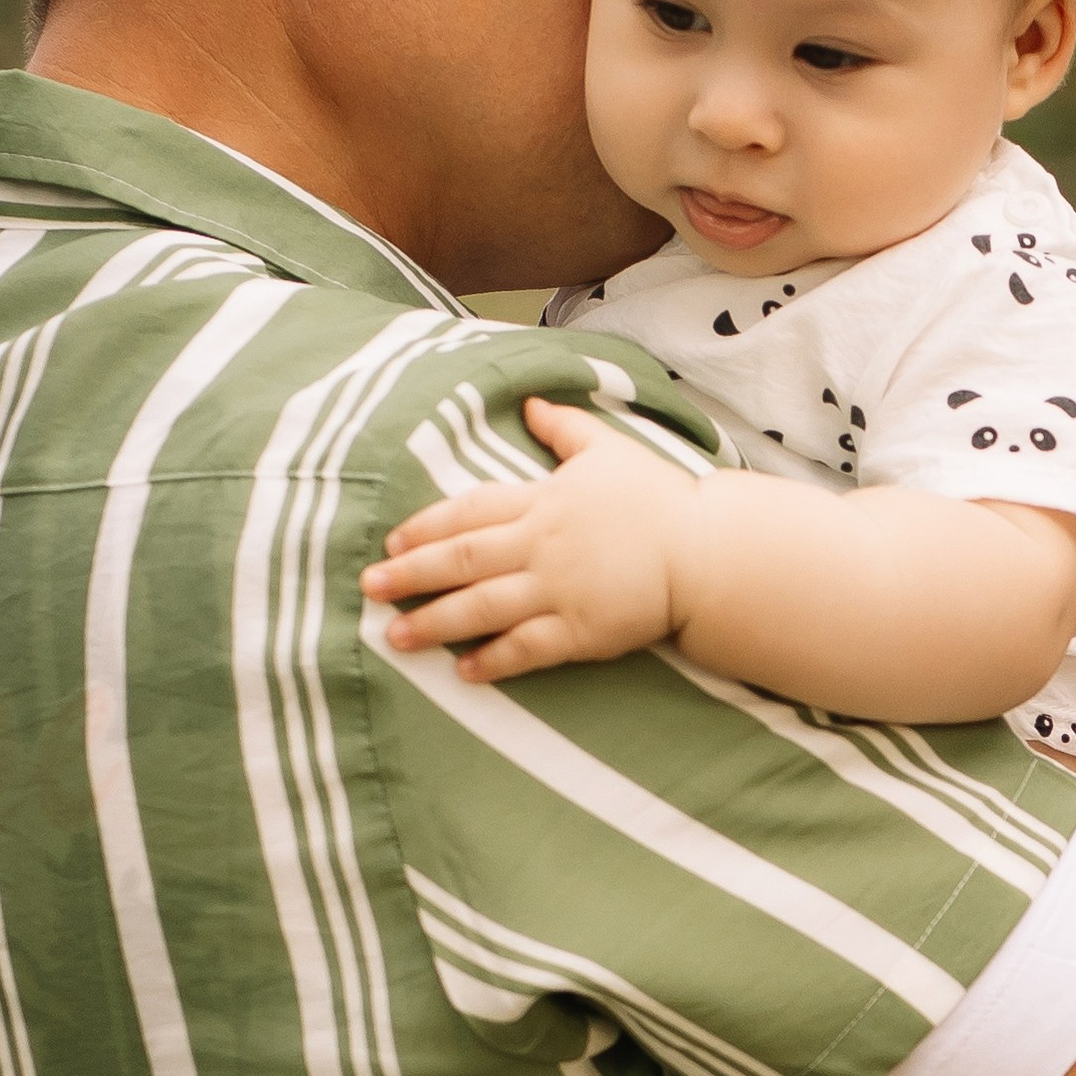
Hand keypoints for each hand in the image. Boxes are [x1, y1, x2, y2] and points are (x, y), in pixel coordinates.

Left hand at [361, 399, 704, 680]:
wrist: (706, 552)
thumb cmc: (659, 499)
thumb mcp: (608, 449)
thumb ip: (564, 429)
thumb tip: (532, 403)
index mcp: (543, 501)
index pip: (470, 512)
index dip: (426, 527)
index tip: (392, 543)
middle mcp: (541, 545)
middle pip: (462, 559)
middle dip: (411, 575)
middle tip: (369, 588)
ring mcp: (559, 590)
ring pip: (483, 607)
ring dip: (436, 621)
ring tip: (398, 636)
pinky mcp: (582, 630)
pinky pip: (528, 648)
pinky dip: (495, 660)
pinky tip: (465, 672)